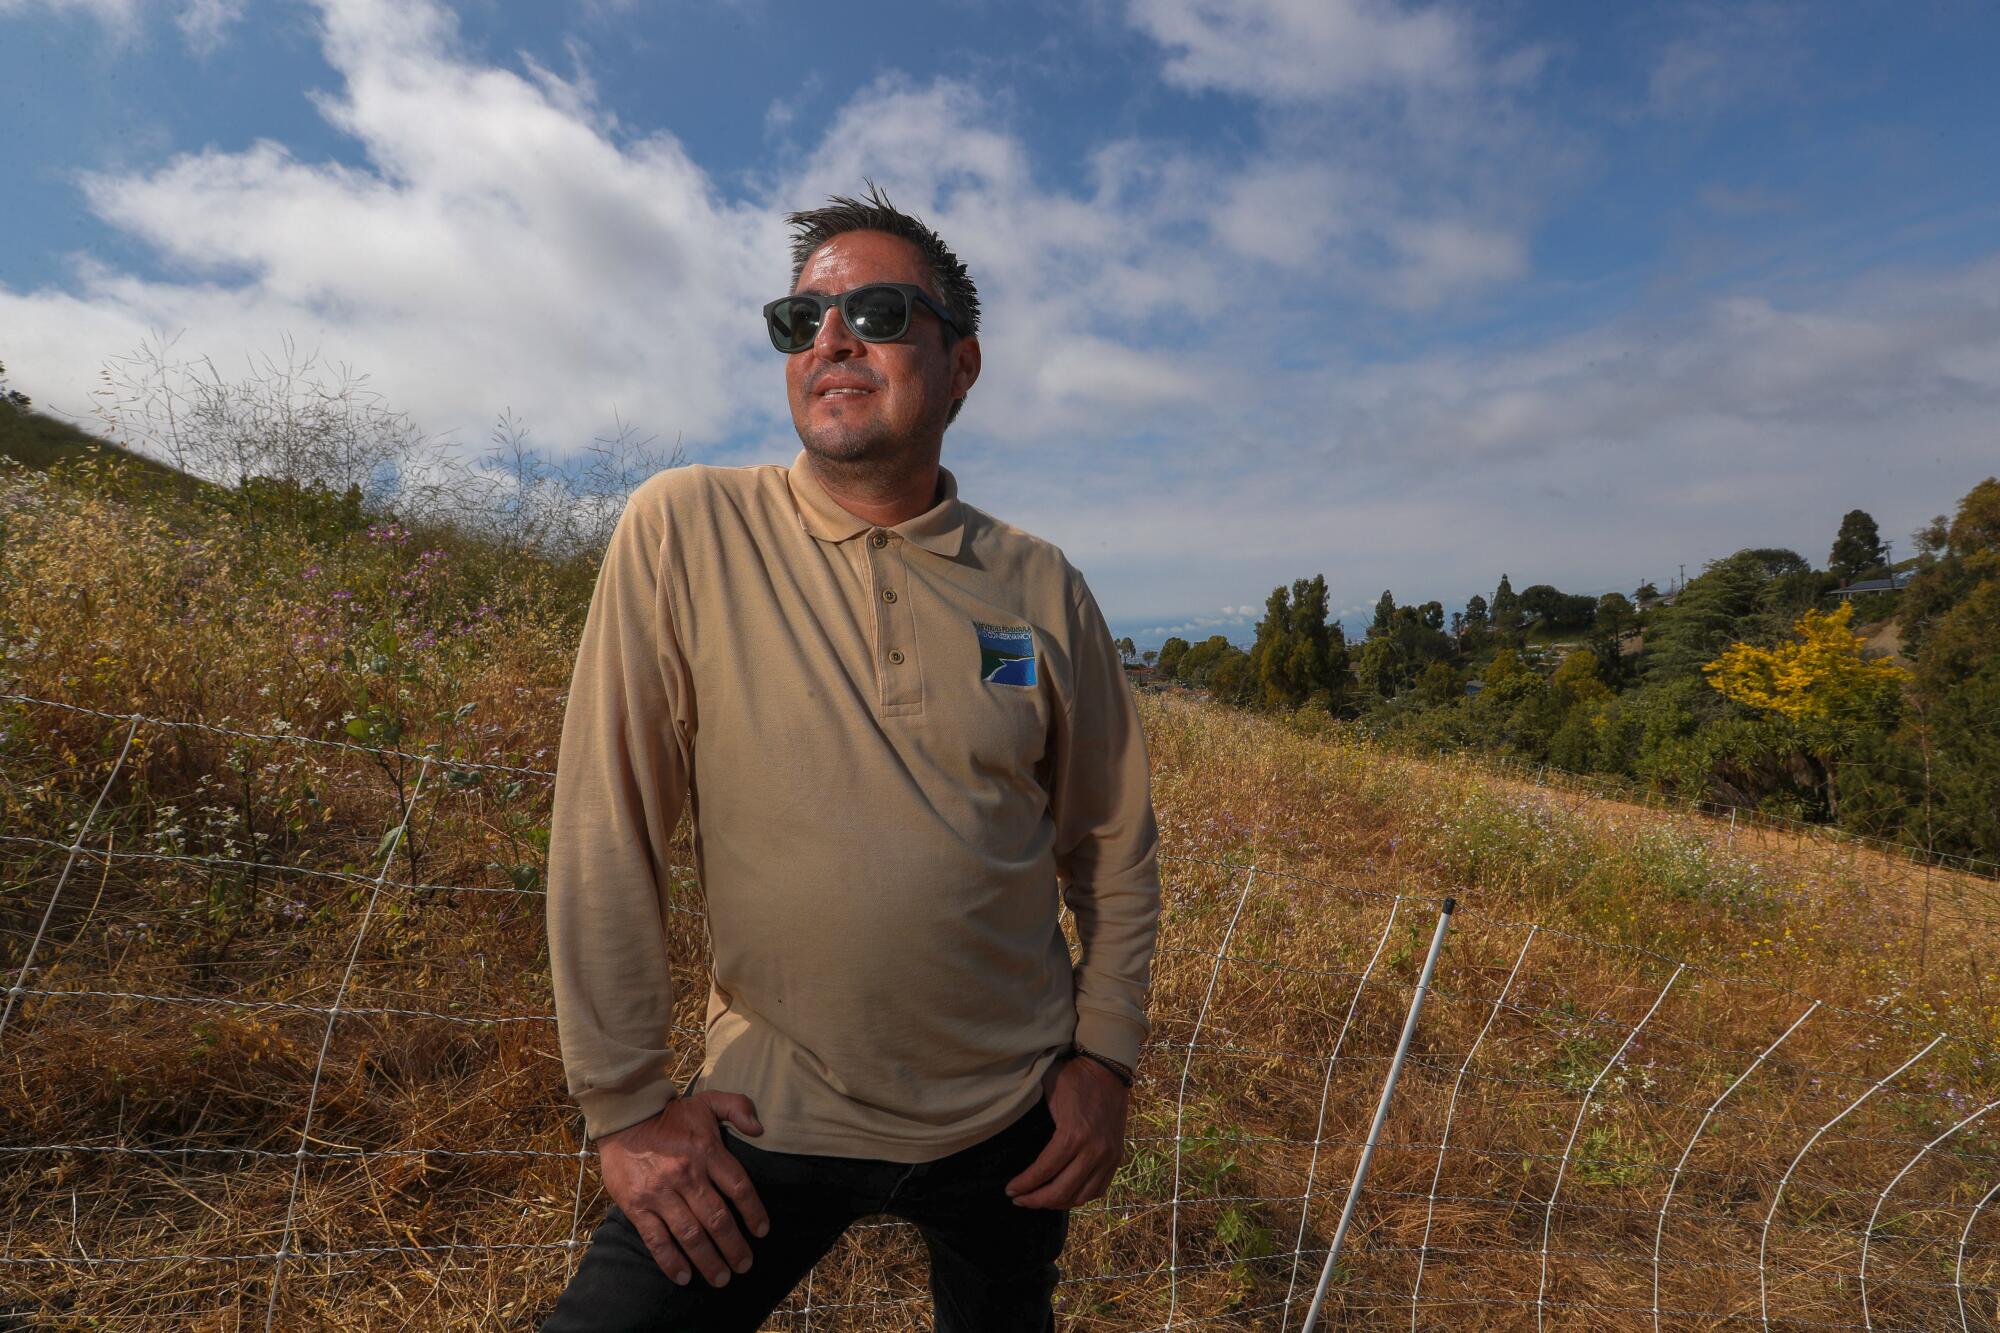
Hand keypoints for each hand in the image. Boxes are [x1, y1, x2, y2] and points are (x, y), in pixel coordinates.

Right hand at [596, 1090, 770, 1287]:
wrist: (625, 1117)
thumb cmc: (672, 1114)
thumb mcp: (708, 1101)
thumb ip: (738, 1108)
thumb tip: (760, 1130)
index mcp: (707, 1151)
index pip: (738, 1187)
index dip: (753, 1211)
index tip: (762, 1231)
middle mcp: (686, 1174)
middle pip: (717, 1218)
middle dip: (734, 1247)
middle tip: (745, 1265)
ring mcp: (660, 1193)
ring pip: (690, 1234)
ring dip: (708, 1260)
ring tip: (721, 1278)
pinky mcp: (637, 1206)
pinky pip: (657, 1240)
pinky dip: (671, 1261)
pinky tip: (684, 1276)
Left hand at [1004, 1054, 1129, 1209]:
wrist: (1108, 1069)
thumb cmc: (1074, 1077)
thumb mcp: (1049, 1091)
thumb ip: (1035, 1117)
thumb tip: (1011, 1136)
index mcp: (1073, 1135)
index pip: (1044, 1171)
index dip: (1025, 1185)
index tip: (1010, 1190)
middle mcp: (1093, 1151)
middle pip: (1062, 1191)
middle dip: (1036, 1200)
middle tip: (1019, 1199)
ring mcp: (1108, 1156)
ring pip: (1081, 1196)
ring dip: (1057, 1203)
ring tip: (1039, 1200)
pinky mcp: (1116, 1157)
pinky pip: (1099, 1190)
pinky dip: (1080, 1197)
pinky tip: (1064, 1195)